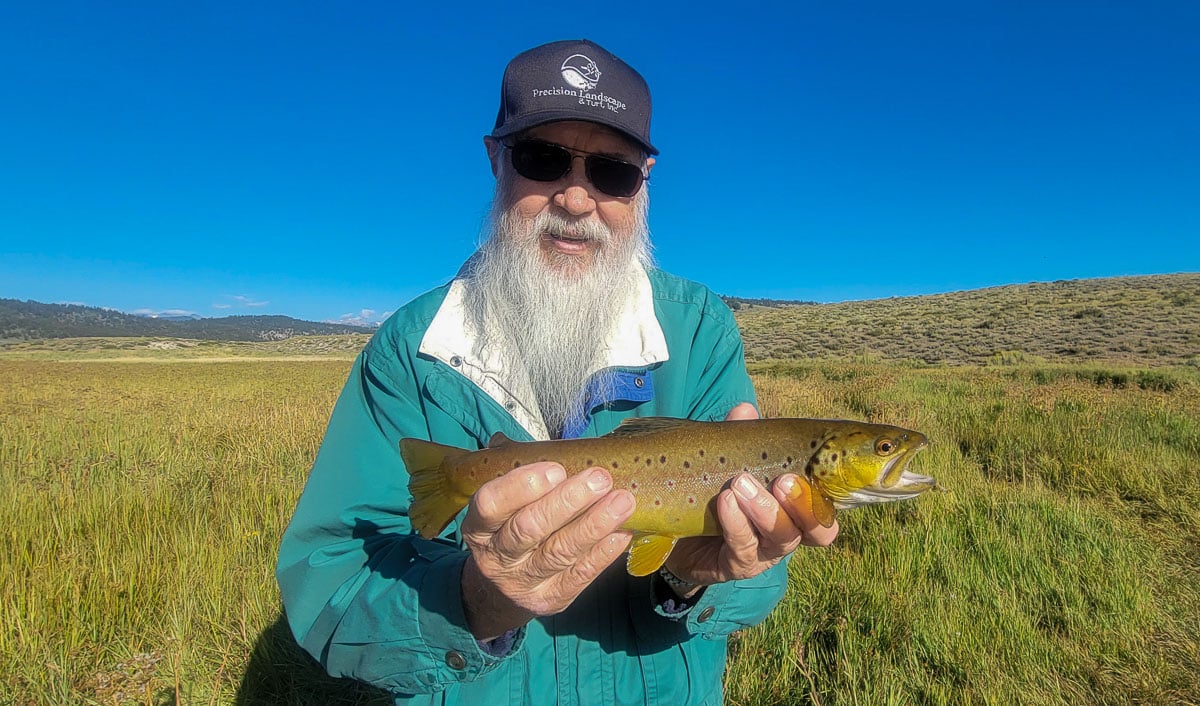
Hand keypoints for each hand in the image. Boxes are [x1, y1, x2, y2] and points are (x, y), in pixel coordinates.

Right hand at [459, 462, 635, 640]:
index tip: (556, 468)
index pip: (491, 505)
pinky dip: (604, 552)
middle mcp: (496, 557)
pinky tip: (622, 531)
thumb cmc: (509, 530)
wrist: (500, 591)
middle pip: (529, 528)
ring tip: (622, 501)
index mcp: (479, 527)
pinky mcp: (551, 599)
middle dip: (567, 501)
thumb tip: (544, 449)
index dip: (521, 486)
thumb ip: (518, 480)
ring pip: (559, 552)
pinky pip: (580, 574)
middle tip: (599, 478)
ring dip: (594, 524)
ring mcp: (523, 582)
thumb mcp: (501, 508)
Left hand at [663, 403, 839, 594]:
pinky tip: (725, 502)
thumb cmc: (711, 488)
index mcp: (797, 505)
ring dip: (766, 510)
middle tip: (784, 480)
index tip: (829, 462)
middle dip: (806, 505)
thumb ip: (738, 437)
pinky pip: (743, 548)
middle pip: (820, 530)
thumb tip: (746, 410)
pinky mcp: (736, 565)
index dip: (844, 488)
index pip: (832, 502)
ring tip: (741, 483)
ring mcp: (765, 552)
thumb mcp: (726, 459)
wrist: (674, 525)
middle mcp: (790, 531)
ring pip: (782, 538)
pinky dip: (736, 523)